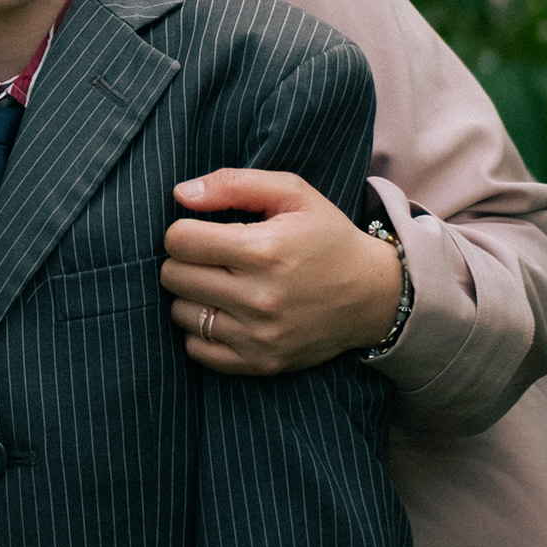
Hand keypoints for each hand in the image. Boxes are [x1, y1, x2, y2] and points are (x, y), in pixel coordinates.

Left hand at [161, 170, 401, 374]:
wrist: (372, 295)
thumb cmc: (327, 236)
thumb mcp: (292, 193)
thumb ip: (233, 184)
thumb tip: (180, 194)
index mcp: (264, 250)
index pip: (179, 241)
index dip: (184, 231)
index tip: (201, 232)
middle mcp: (259, 297)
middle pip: (174, 277)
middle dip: (184, 261)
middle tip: (210, 258)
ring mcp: (259, 336)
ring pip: (180, 313)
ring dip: (192, 296)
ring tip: (219, 285)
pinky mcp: (261, 363)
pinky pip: (198, 350)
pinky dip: (201, 332)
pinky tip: (224, 314)